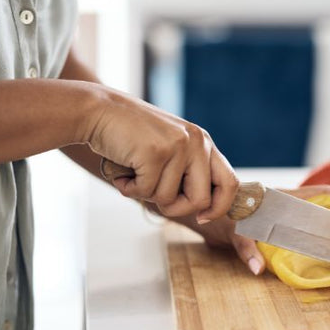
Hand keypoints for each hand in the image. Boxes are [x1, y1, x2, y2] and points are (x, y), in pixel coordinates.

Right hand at [86, 87, 237, 221]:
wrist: (99, 111)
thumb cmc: (132, 136)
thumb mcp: (171, 149)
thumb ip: (188, 171)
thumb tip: (204, 208)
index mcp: (204, 142)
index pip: (230, 183)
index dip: (219, 207)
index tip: (202, 218)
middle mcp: (197, 142)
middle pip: (202, 200)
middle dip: (177, 209)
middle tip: (156, 198)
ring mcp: (178, 146)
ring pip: (169, 199)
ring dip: (146, 195)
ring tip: (134, 174)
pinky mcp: (156, 152)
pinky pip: (146, 191)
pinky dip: (130, 189)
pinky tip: (123, 172)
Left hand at [174, 185, 329, 275]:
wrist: (205, 211)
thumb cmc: (220, 213)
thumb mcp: (232, 229)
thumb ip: (245, 247)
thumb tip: (259, 270)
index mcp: (282, 199)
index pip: (321, 192)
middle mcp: (286, 205)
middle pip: (323, 206)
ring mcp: (283, 215)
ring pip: (314, 218)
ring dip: (329, 229)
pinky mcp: (276, 226)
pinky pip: (300, 230)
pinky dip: (312, 239)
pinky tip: (315, 254)